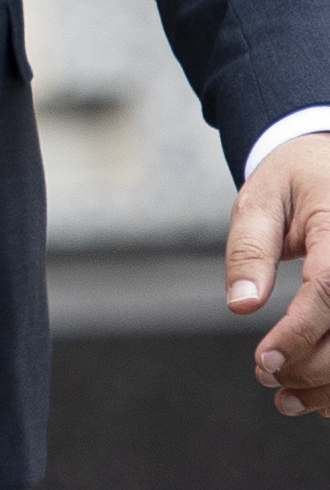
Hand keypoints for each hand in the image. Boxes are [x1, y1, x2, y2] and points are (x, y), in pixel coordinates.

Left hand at [227, 132, 329, 413]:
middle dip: (314, 367)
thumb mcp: (260, 200)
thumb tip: (240, 306)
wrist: (327, 162)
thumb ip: (250, 250)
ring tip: (288, 400)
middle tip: (266, 378)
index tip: (264, 362)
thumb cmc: (293, 180)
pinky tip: (322, 397)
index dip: (299, 335)